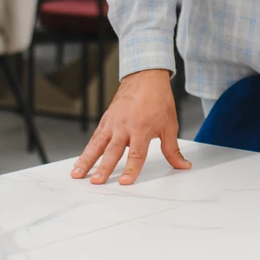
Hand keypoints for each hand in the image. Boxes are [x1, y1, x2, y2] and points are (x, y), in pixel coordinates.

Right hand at [71, 69, 189, 184]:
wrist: (145, 77)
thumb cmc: (158, 100)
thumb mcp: (169, 125)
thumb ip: (172, 149)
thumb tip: (183, 166)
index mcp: (142, 128)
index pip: (136, 153)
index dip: (131, 169)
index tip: (125, 181)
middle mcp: (124, 126)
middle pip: (112, 151)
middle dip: (103, 168)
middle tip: (96, 181)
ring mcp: (112, 123)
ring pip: (97, 145)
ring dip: (86, 160)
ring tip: (77, 175)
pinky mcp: (106, 120)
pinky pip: (95, 137)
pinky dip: (86, 150)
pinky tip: (80, 162)